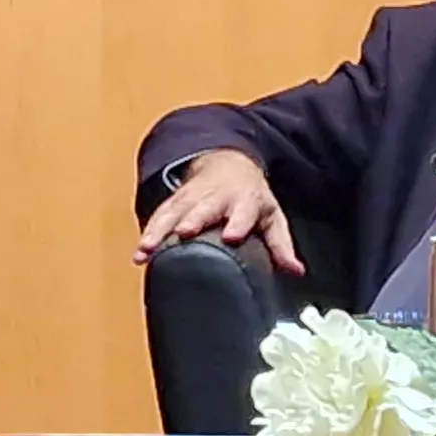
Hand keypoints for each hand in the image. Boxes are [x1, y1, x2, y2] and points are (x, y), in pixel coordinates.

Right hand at [134, 149, 303, 274]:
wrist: (227, 163)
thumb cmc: (251, 198)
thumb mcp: (272, 217)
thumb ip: (281, 246)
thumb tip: (296, 272)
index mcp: (243, 201)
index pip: (242, 212)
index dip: (237, 223)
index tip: (231, 236)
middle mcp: (215, 197)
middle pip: (202, 208)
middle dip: (192, 219)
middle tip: (184, 232)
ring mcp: (191, 198)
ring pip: (173, 212)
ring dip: (159, 230)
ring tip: (147, 249)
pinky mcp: (173, 202)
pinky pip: (158, 217)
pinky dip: (147, 234)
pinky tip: (139, 255)